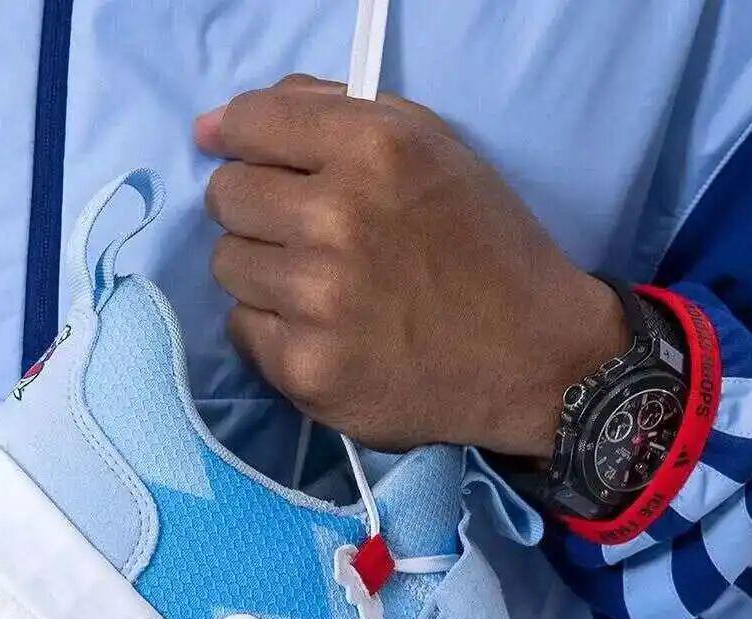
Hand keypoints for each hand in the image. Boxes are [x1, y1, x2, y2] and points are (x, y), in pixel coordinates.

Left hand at [195, 75, 626, 456]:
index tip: (247, 158)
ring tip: (325, 289)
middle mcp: (338, 218)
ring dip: (264, 272)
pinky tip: (327, 333)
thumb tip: (217, 125)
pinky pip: (242, 329)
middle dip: (258, 210)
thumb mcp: (431, 150)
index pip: (250, 123)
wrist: (534, 360)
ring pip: (228, 265)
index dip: (241, 141)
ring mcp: (317, 301)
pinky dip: (274, 330)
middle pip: (227, 196)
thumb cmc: (483, 249)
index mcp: (374, 148)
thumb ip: (331, 116)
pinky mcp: (305, 369)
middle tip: (309, 236)